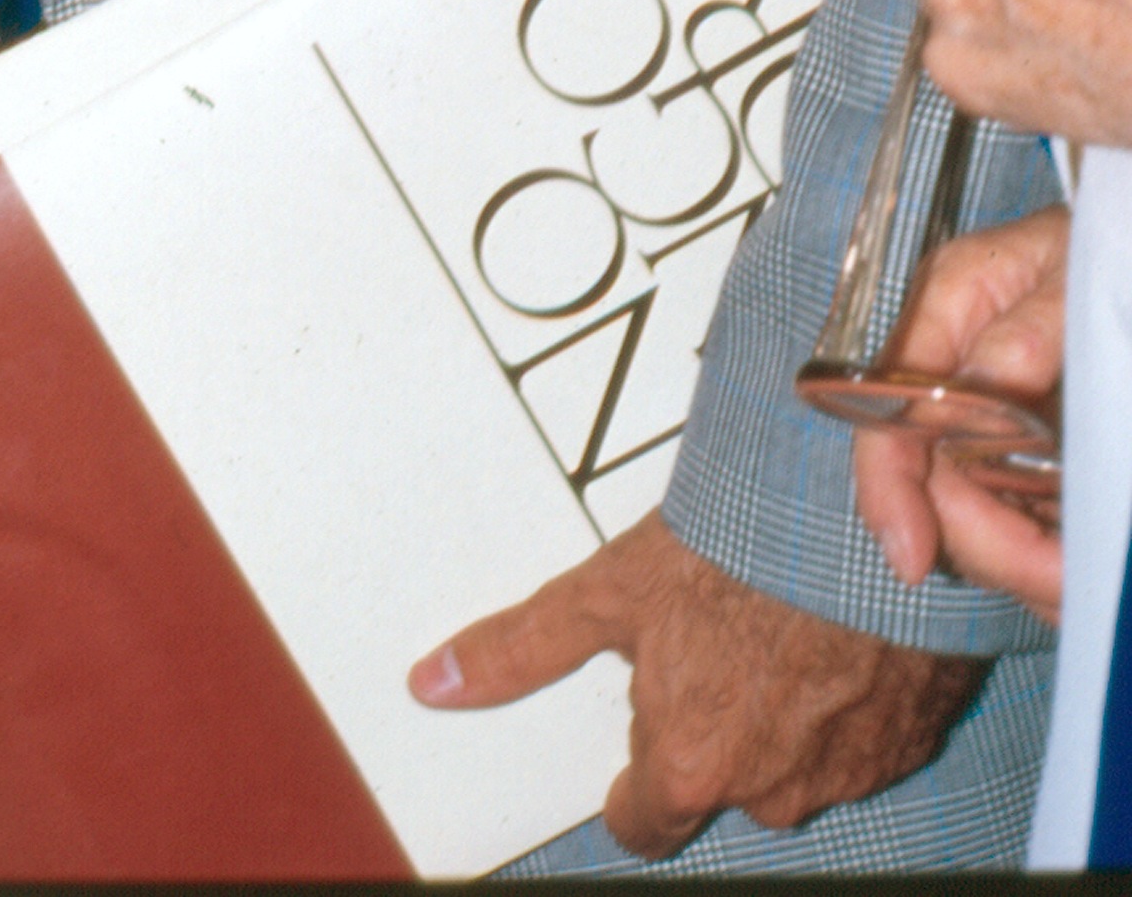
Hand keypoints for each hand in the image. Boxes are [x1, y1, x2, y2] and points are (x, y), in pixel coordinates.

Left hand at [408, 509, 980, 854]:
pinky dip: (848, 699)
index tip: (640, 754)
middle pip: (723, 784)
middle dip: (717, 728)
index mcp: (689, 766)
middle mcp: (766, 789)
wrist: (860, 515)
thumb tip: (432, 683)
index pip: (645, 822)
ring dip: (784, 712)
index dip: (637, 785)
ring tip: (777, 628)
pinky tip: (835, 637)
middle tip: (717, 648)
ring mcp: (844, 774)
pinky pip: (864, 740)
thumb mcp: (608, 590)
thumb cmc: (737, 547)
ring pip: (794, 762)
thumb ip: (521, 648)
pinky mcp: (906, 743)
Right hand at [849, 204, 1066, 617]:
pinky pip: (1023, 523)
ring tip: (1076, 579)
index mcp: (946, 313)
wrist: (1126, 254)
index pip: (886, 409)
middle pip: (934, 483)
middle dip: (988, 540)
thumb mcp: (1072, 270)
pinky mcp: (1031, 456)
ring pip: (979, 518)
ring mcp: (991, 423)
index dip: (891, 486)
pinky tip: (1077, 561)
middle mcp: (954, 375)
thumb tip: (987, 384)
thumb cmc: (1103, 247)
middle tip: (1059, 580)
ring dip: (1023, 563)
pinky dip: (1046, 555)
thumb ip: (1031, 325)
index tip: (913, 556)